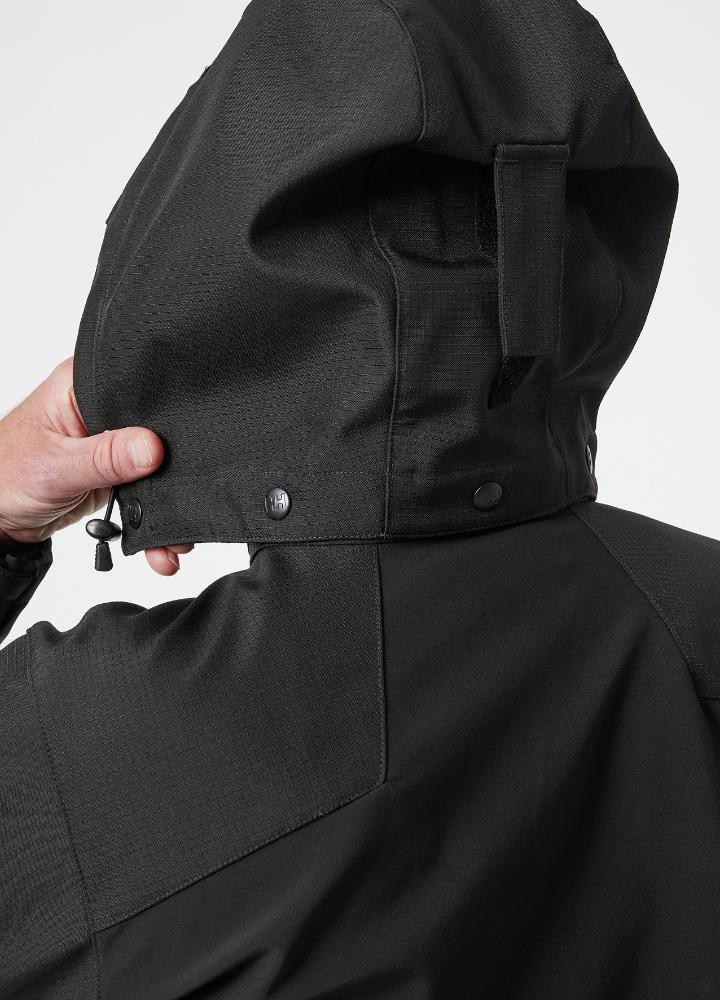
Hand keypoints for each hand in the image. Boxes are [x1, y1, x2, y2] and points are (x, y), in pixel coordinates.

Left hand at [0, 358, 192, 575]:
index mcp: (83, 387)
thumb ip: (105, 457)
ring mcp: (109, 442)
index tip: (175, 454)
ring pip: (154, 466)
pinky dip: (152, 515)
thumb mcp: (56, 467)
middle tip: (181, 501)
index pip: (138, 393)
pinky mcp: (114, 471)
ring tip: (173, 535)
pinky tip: (159, 540)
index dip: (162, 420)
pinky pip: (144, 490)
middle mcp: (100, 411)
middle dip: (170, 471)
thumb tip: (152, 447)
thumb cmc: (4, 476)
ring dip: (165, 501)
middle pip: (154, 431)